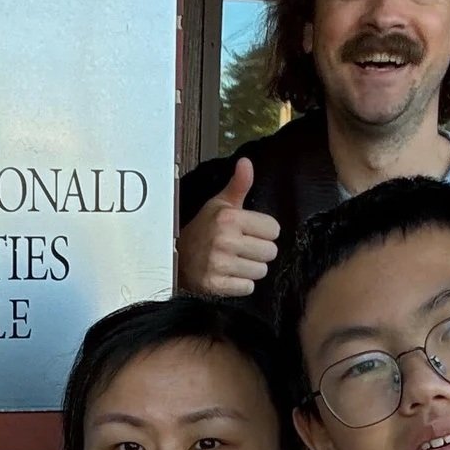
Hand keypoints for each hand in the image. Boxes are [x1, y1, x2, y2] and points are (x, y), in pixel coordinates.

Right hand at [178, 157, 281, 297]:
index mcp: (229, 218)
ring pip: (261, 271)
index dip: (263, 231)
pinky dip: (240, 284)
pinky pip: (248, 287)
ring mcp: (220, 265)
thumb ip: (238, 185)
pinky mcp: (216, 285)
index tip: (248, 232)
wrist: (175, 258)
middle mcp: (225, 240)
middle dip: (258, 251)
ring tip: (234, 262)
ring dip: (250, 268)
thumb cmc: (203, 229)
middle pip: (270, 252)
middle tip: (241, 248)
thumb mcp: (219, 204)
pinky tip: (228, 275)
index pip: (274, 229)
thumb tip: (246, 162)